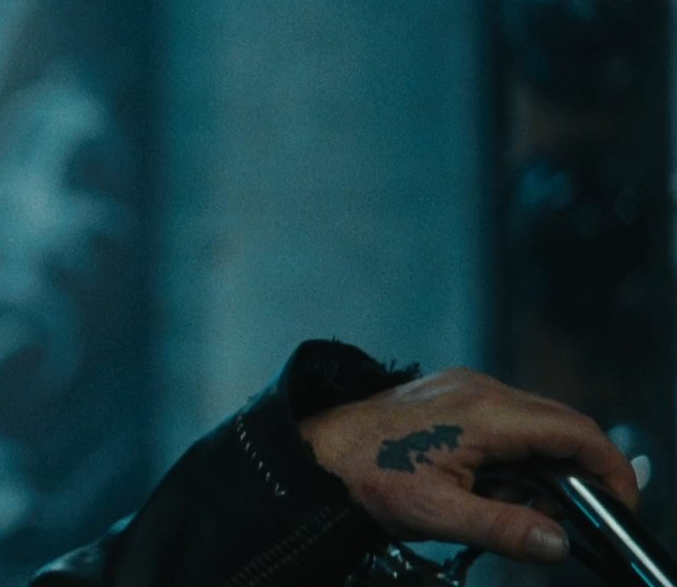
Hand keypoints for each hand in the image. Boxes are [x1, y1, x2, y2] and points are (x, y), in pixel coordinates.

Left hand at [301, 367, 638, 563]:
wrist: (310, 452)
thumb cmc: (364, 476)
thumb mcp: (436, 513)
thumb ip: (502, 527)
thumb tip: (557, 541)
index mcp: (485, 412)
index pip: (575, 431)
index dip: (609, 468)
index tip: (619, 504)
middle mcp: (480, 389)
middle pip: (562, 422)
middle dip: (583, 468)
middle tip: (584, 513)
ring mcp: (464, 387)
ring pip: (535, 419)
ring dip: (547, 461)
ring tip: (530, 505)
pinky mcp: (450, 395)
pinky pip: (506, 417)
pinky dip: (519, 449)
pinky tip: (498, 483)